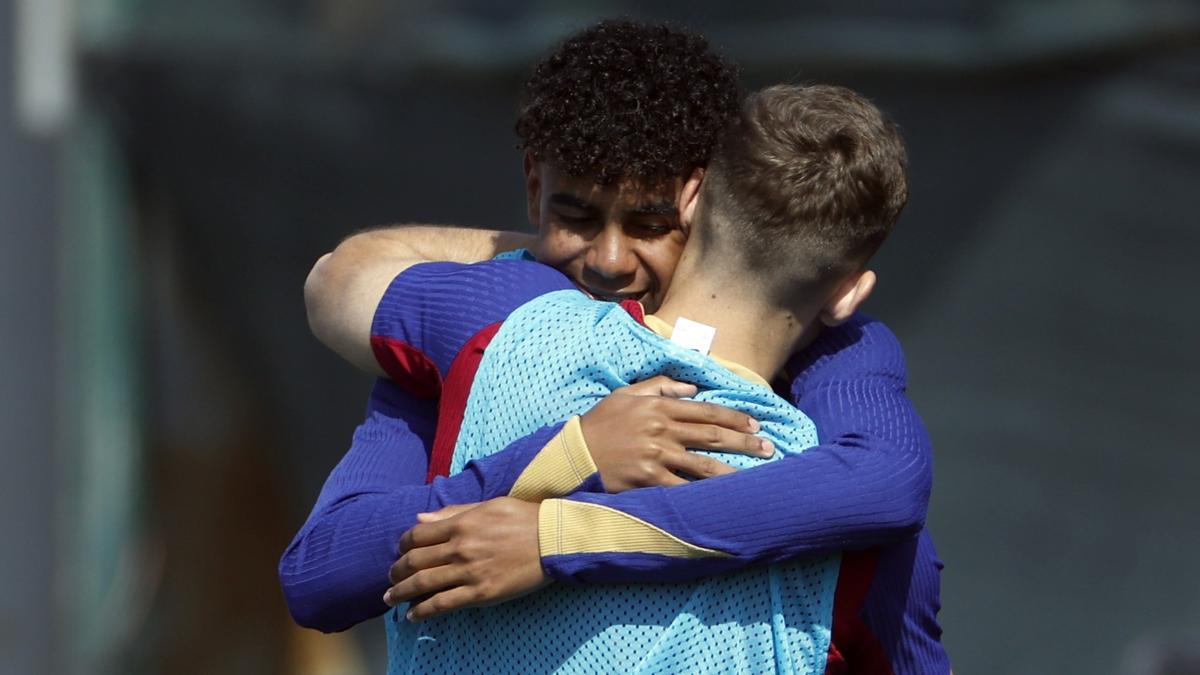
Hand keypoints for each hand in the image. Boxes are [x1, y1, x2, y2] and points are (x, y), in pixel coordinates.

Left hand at [383, 497, 548, 620]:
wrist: (554, 539)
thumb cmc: (524, 518)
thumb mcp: (488, 506)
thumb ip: (453, 512)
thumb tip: (420, 518)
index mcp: (461, 523)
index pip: (417, 535)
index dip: (403, 545)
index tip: (400, 552)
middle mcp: (460, 547)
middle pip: (414, 561)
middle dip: (397, 572)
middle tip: (391, 579)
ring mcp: (469, 572)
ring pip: (423, 584)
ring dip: (401, 593)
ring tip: (391, 599)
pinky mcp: (481, 593)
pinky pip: (443, 604)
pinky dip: (423, 611)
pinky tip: (413, 615)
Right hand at [579, 375, 773, 491]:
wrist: (572, 453)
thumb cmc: (599, 423)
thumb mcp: (626, 394)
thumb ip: (659, 387)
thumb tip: (691, 388)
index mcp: (659, 408)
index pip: (706, 411)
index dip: (734, 417)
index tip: (755, 424)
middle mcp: (662, 430)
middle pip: (712, 436)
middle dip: (744, 442)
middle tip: (767, 448)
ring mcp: (656, 456)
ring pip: (703, 465)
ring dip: (732, 471)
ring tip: (754, 477)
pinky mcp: (647, 480)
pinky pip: (682, 489)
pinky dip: (703, 494)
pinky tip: (720, 499)